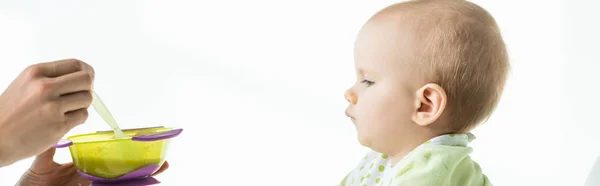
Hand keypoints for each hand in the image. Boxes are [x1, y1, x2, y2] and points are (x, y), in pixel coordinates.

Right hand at [0, 59, 94, 166]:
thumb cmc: (11, 112)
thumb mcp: (26, 84)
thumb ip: (51, 77)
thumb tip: (83, 76)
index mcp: (36, 72)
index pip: (76, 64)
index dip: (86, 72)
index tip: (86, 80)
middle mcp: (45, 87)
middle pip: (86, 80)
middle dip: (87, 88)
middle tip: (79, 96)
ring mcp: (52, 106)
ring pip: (87, 98)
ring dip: (82, 105)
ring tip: (67, 110)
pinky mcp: (58, 125)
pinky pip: (83, 116)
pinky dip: (78, 119)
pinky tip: (64, 121)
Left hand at [16, 148, 169, 185]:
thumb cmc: (34, 185)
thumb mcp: (42, 164)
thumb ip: (51, 149)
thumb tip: (59, 129)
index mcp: (83, 167)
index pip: (107, 157)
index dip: (124, 151)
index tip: (139, 142)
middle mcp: (92, 178)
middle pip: (122, 171)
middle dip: (142, 165)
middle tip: (161, 157)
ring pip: (123, 182)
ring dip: (143, 175)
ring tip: (161, 167)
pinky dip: (132, 185)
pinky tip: (148, 181)